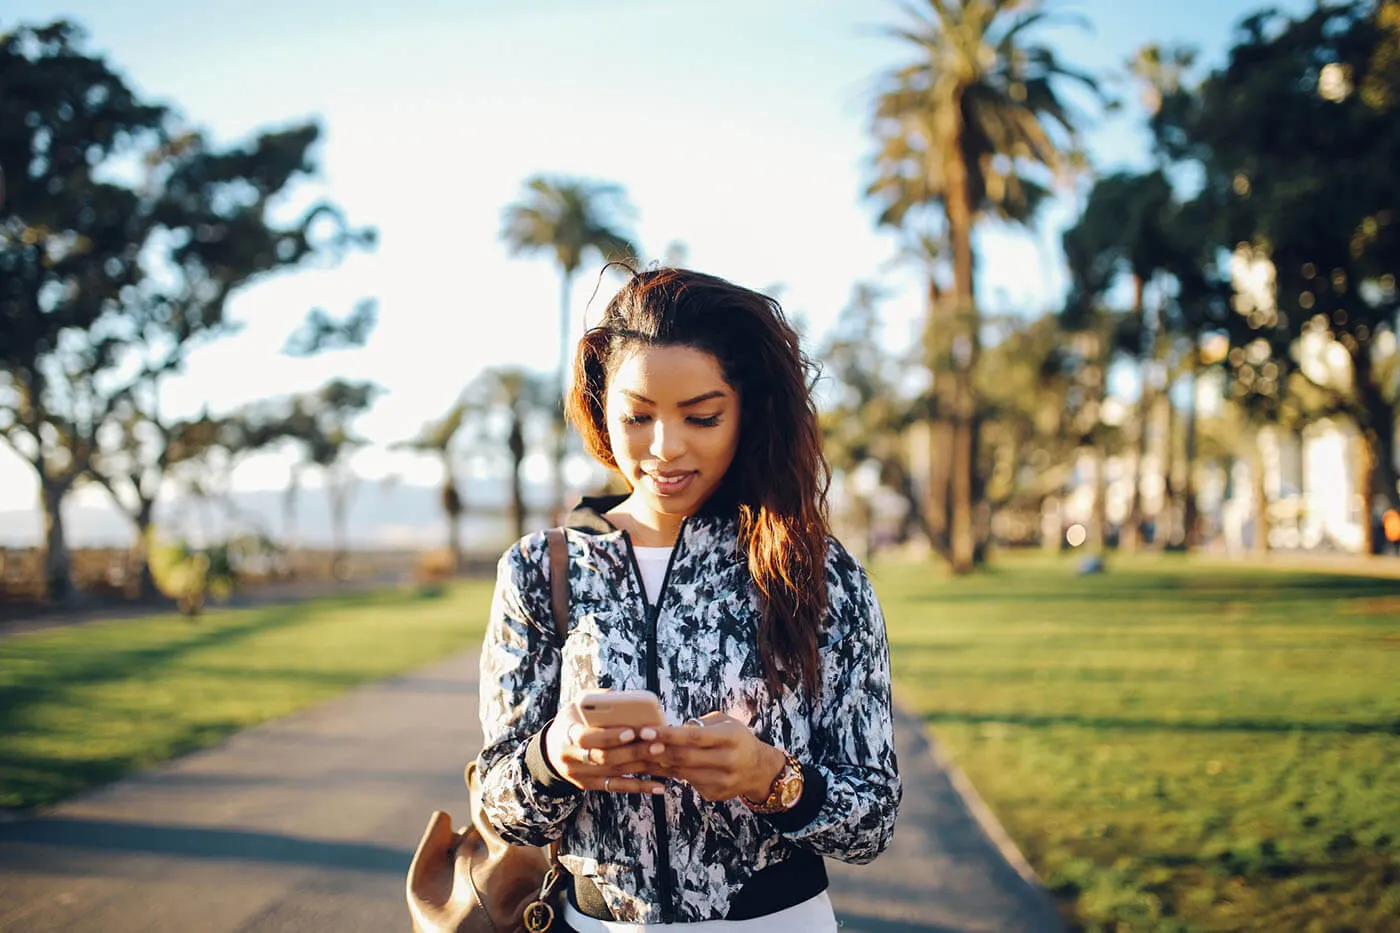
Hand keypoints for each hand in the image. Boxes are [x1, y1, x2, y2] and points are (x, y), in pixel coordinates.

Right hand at [544, 699, 665, 794]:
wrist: (552, 749)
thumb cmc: (573, 720)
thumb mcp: (577, 705)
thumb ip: (597, 699)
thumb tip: (625, 698)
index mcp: (566, 733)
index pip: (585, 737)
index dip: (609, 736)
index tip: (631, 731)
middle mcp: (570, 757)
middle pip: (604, 757)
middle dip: (632, 750)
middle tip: (657, 742)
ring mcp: (579, 774)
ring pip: (614, 772)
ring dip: (640, 765)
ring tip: (662, 756)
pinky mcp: (589, 785)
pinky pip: (617, 787)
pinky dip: (639, 787)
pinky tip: (659, 786)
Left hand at [641, 712, 785, 802]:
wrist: (758, 769)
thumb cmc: (736, 739)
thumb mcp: (725, 722)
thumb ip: (699, 724)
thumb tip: (667, 729)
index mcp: (732, 737)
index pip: (694, 737)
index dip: (668, 735)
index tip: (647, 731)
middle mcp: (729, 761)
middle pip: (685, 758)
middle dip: (657, 751)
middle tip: (636, 744)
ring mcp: (722, 781)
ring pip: (682, 773)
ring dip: (658, 764)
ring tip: (639, 755)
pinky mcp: (714, 794)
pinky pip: (686, 783)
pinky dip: (670, 774)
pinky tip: (657, 767)